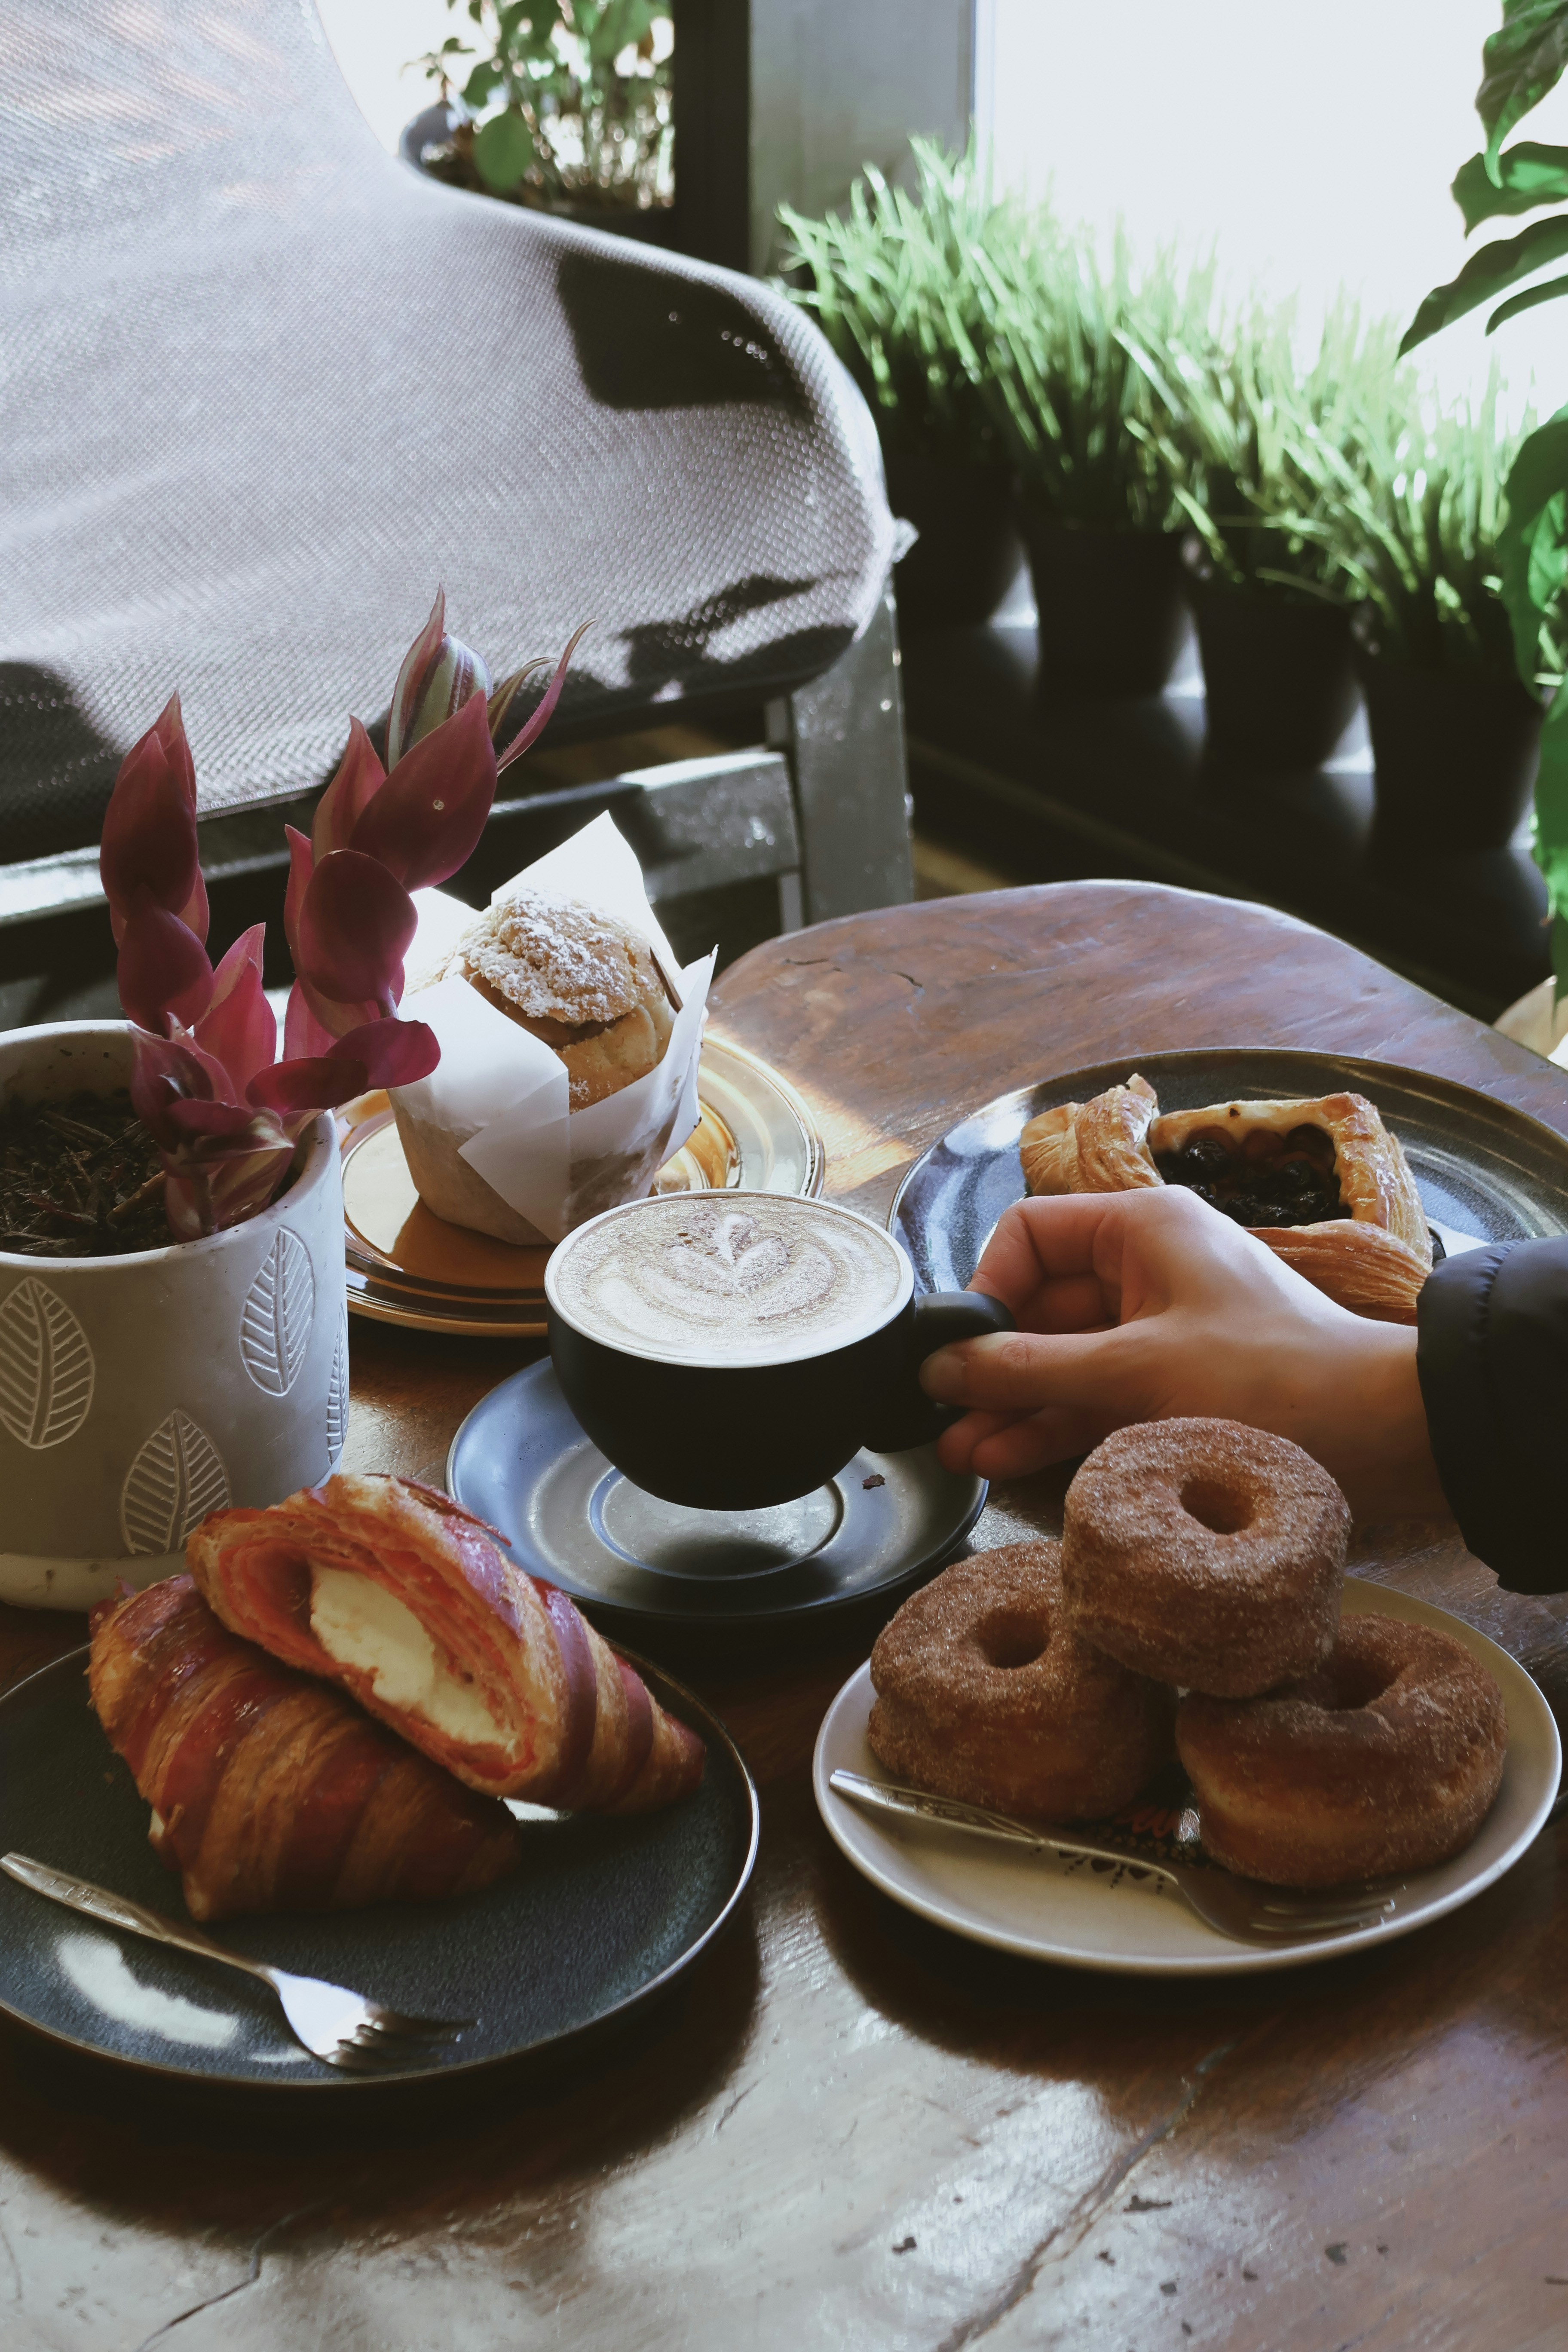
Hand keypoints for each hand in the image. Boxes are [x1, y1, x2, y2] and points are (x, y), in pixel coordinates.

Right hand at [919, 1187, 1445, 1519]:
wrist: (1387, 1434)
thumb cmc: (1271, 1380)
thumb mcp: (1133, 1373)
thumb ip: (1027, 1370)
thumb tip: (939, 1367)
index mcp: (1142, 1228)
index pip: (1029, 1235)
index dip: (986, 1289)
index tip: (960, 1351)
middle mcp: (1148, 1266)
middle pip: (1041, 1304)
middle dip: (990, 1363)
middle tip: (940, 1418)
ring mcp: (1163, 1327)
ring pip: (1065, 1357)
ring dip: (1014, 1403)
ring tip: (960, 1454)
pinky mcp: (1178, 1382)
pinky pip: (1098, 1393)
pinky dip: (1056, 1422)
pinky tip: (1005, 1459)